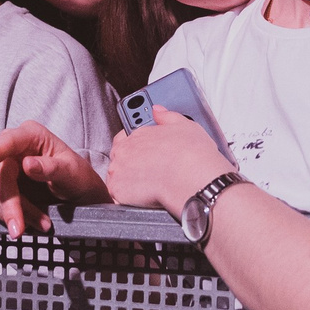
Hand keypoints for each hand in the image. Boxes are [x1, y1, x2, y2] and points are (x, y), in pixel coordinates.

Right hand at [0, 121, 110, 234]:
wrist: (78, 195)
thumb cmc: (78, 178)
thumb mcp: (72, 173)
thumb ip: (51, 168)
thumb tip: (27, 164)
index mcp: (31, 135)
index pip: (7, 142)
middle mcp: (11, 146)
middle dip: (10, 205)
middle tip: (20, 229)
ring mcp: (1, 164)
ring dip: (12, 213)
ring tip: (40, 225)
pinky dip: (7, 215)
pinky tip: (27, 222)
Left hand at [105, 106, 233, 218]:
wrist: (193, 179)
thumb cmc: (192, 154)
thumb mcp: (185, 125)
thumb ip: (167, 116)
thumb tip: (158, 111)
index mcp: (137, 134)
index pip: (124, 139)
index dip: (134, 149)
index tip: (142, 155)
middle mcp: (124, 151)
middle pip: (119, 159)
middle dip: (130, 166)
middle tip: (148, 174)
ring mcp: (118, 172)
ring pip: (117, 178)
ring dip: (128, 182)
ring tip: (148, 187)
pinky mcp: (118, 192)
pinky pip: (117, 196)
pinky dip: (127, 199)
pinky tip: (143, 198)